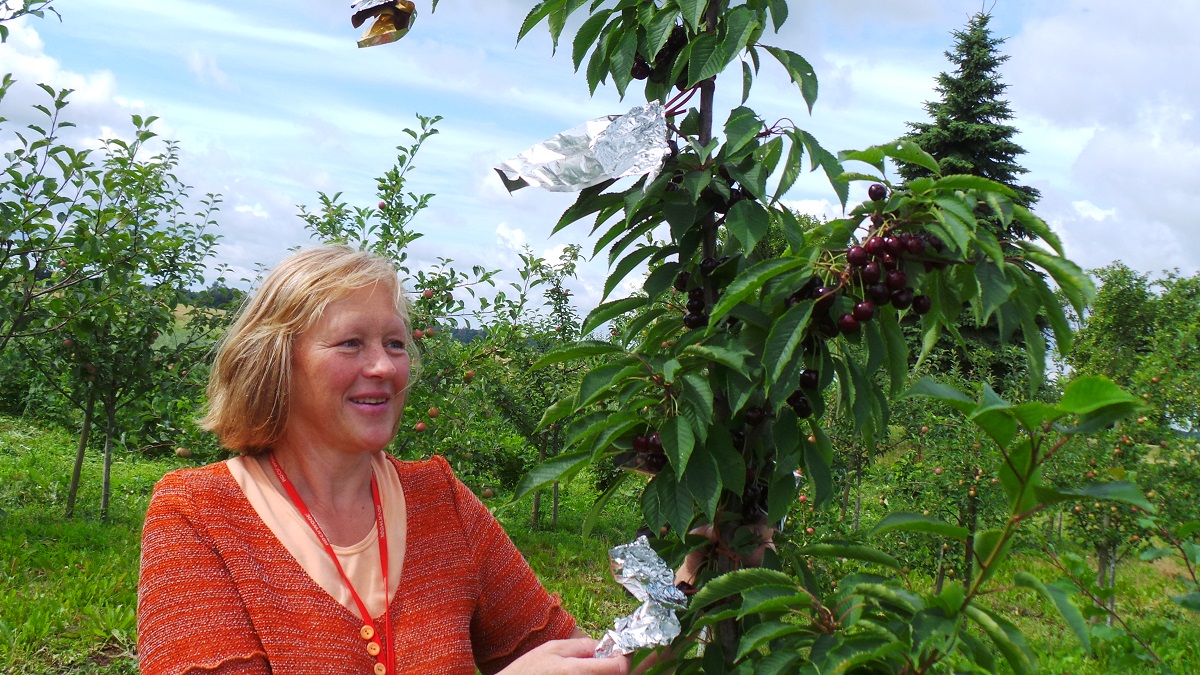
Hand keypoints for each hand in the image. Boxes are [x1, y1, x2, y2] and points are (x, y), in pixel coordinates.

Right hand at [499, 637, 628, 674]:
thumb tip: (604, 646)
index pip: (619, 668)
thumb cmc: (527, 672)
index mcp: (577, 673)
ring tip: (587, 668)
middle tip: (604, 659)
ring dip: (604, 674)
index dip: (624, 657)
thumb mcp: (552, 649)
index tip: (621, 651)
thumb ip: (581, 646)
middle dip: (614, 667)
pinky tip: (581, 674)